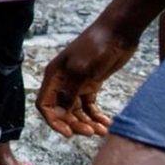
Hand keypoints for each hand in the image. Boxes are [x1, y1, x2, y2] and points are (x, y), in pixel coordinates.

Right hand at [35, 22, 136, 136]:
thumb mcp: (82, 69)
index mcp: (54, 76)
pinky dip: (97, 116)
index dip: (54, 121)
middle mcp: (62, 81)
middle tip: (91, 132)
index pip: (45, 104)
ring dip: (88, 123)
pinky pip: (90, 105)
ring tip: (103, 130)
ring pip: (77, 111)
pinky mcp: (92, 83)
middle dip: (75, 124)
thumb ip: (70, 91)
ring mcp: (77, 83)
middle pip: (62, 111)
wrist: (118, 32)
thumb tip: (60, 111)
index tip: (68, 133)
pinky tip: (107, 122)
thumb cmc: (97, 46)